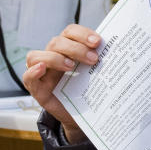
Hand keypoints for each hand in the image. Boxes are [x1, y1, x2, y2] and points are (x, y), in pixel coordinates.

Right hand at [23, 24, 101, 143]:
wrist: (86, 117)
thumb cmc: (92, 90)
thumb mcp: (99, 74)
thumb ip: (105, 61)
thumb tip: (123, 49)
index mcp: (68, 49)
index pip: (70, 32)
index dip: (82, 34)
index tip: (98, 42)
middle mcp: (53, 57)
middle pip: (56, 42)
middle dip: (76, 48)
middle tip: (93, 59)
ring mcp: (43, 73)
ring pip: (37, 55)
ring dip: (55, 58)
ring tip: (71, 67)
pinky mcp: (37, 90)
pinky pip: (27, 77)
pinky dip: (33, 71)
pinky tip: (42, 69)